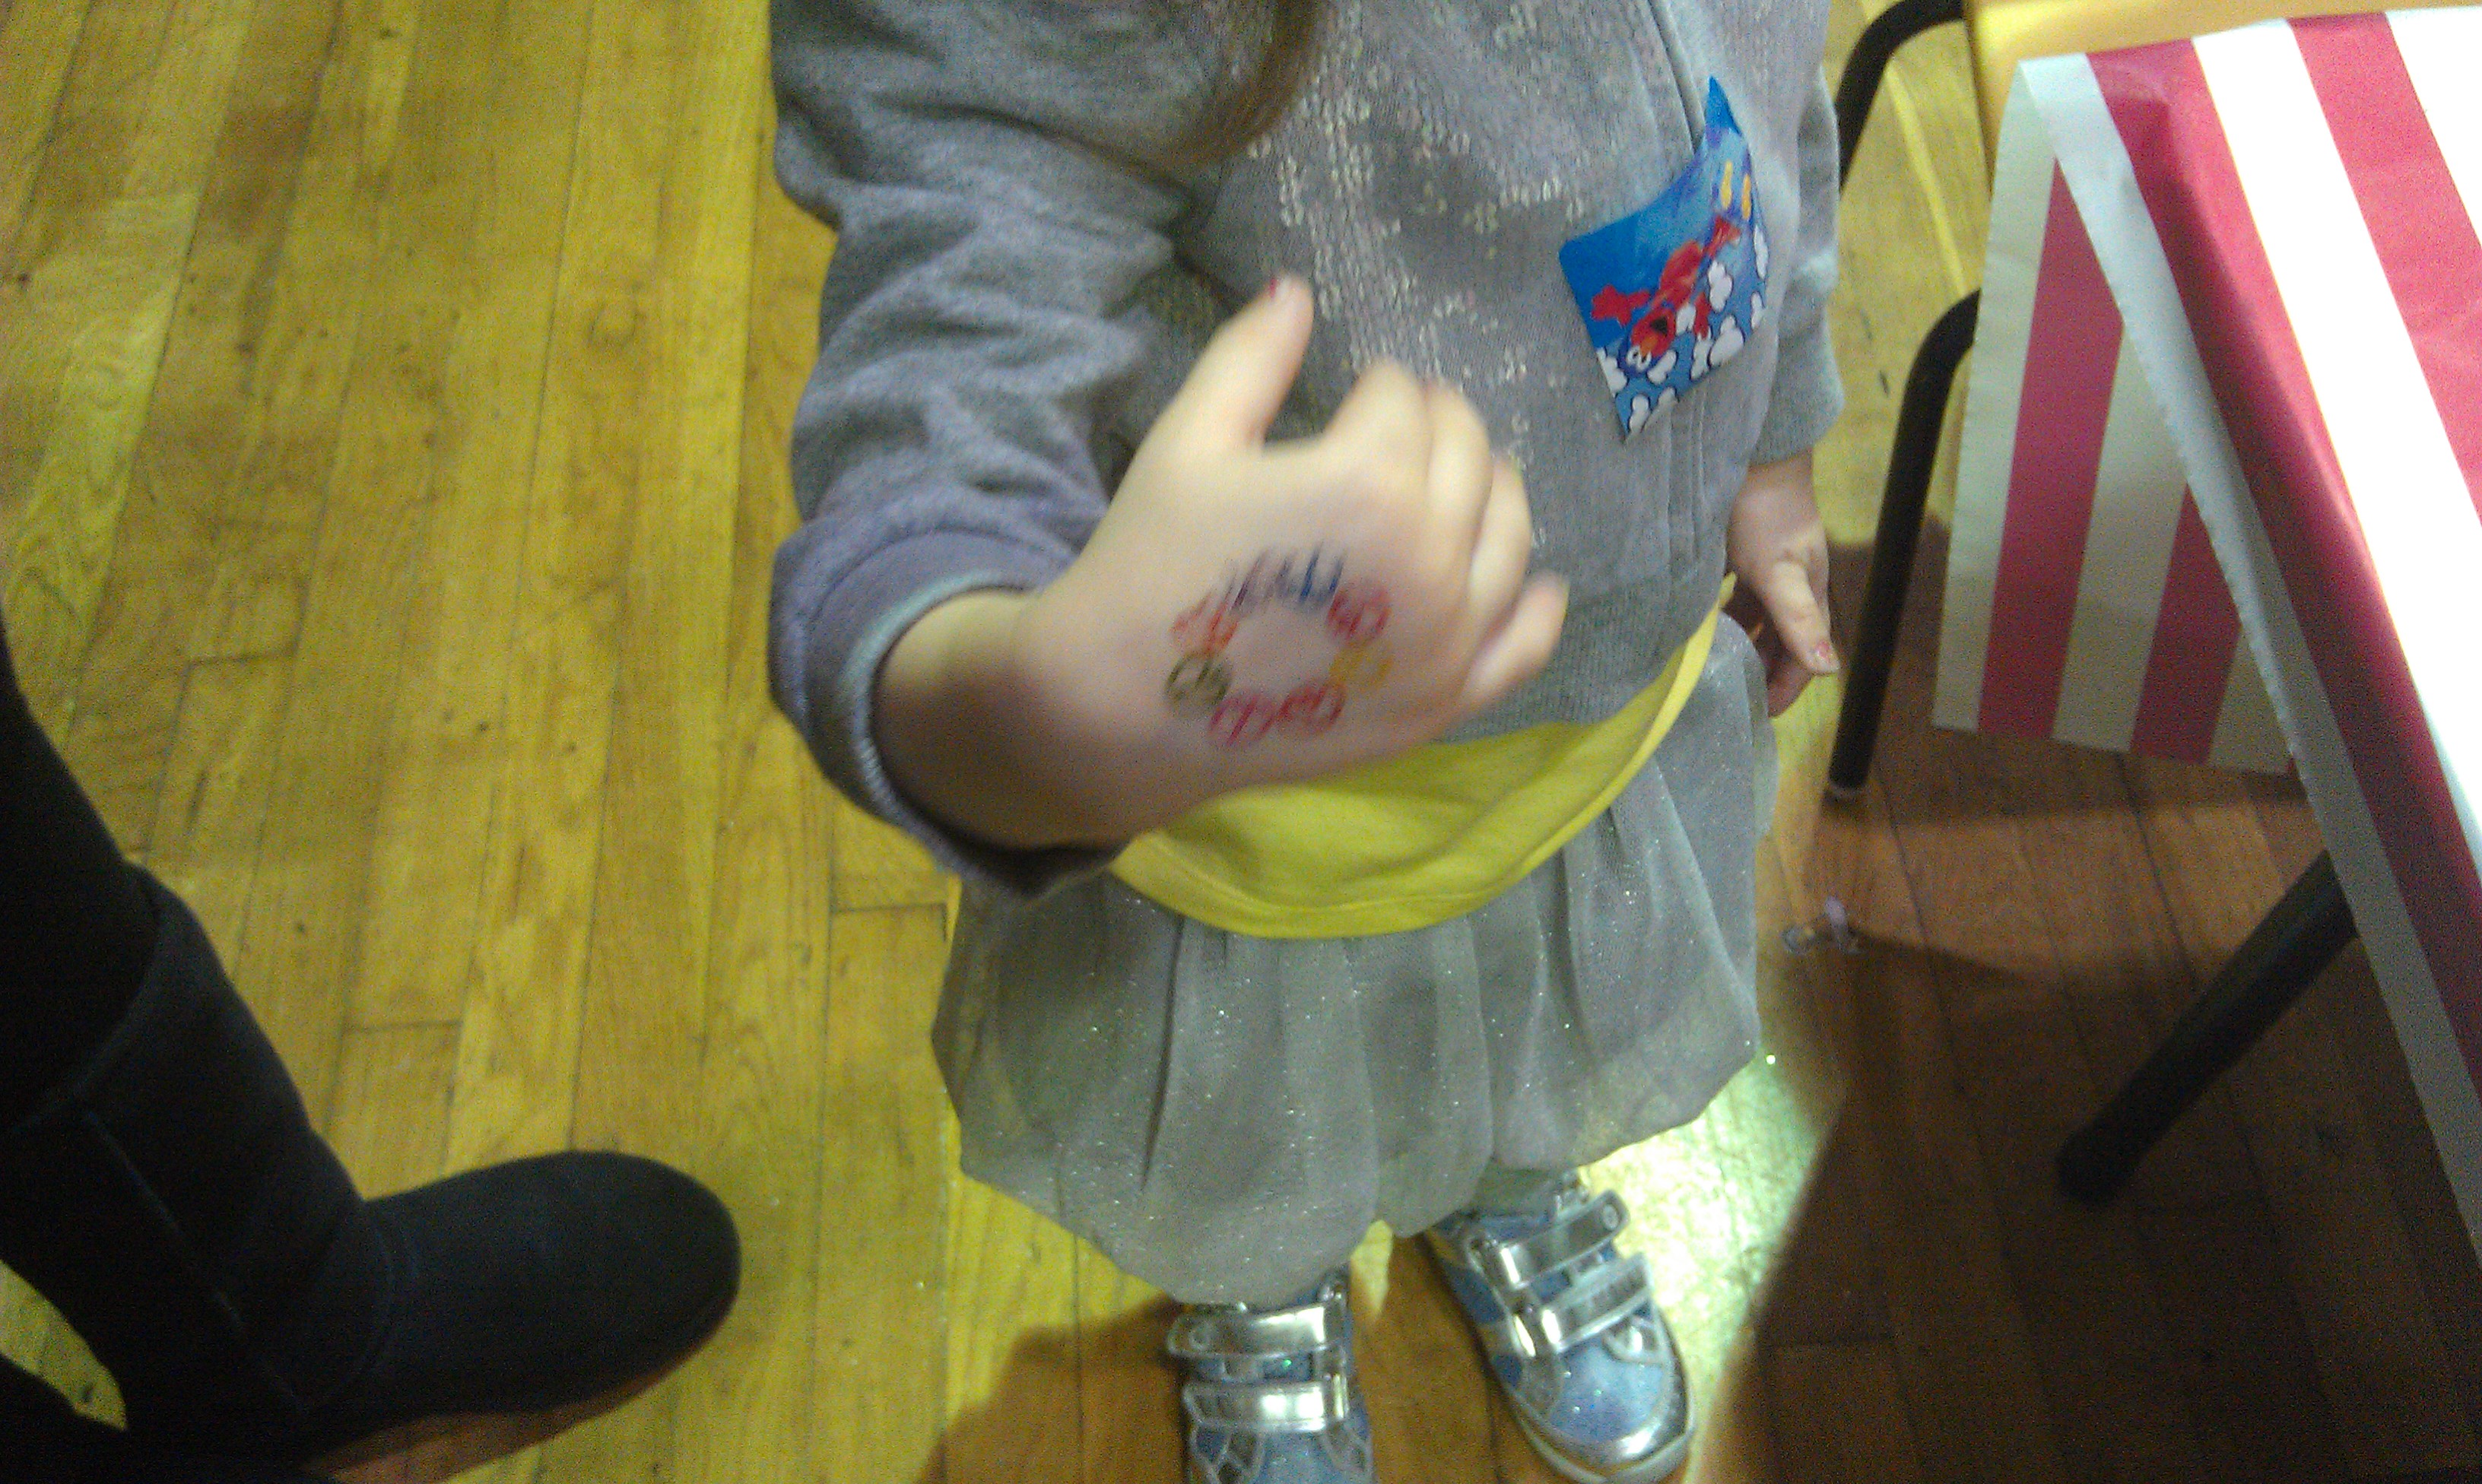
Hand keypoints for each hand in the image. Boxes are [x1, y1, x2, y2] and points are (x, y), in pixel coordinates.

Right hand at [1000, 275, 1569, 838]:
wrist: (1122, 708)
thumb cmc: (1151, 563)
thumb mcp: (1189, 442)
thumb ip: (1252, 359)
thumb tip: (1296, 290)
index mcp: (1371, 481)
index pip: (1403, 402)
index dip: (1380, 384)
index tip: (1361, 386)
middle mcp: (1431, 558)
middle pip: (1469, 459)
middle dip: (1441, 425)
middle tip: (1411, 421)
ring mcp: (1448, 638)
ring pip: (1509, 539)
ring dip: (1496, 493)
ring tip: (1470, 477)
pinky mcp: (1443, 701)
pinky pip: (1521, 649)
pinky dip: (1537, 610)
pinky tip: (1538, 583)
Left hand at [1724, 451, 1834, 716]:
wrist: (1749, 452)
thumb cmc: (1766, 513)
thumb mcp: (1779, 571)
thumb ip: (1797, 620)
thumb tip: (1829, 669)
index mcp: (1808, 594)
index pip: (1803, 656)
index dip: (1786, 688)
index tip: (1758, 714)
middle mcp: (1789, 585)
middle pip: (1778, 641)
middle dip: (1759, 668)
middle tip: (1728, 694)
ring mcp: (1764, 567)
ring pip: (1751, 619)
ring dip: (1736, 642)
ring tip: (1707, 664)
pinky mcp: (1738, 551)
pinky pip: (1729, 594)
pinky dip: (1715, 613)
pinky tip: (1693, 621)